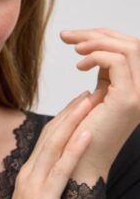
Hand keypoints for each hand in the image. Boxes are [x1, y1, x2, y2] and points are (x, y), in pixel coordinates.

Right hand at [0, 91, 97, 198]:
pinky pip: (61, 170)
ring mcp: (34, 188)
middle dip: (70, 112)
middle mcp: (28, 176)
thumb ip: (44, 189)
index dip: (63, 119)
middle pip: (50, 135)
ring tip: (91, 101)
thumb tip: (61, 177)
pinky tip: (87, 133)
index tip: (79, 104)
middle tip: (88, 92)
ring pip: (55, 145)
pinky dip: (75, 149)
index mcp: (27, 177)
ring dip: (74, 120)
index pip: (46, 140)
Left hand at [60, 27, 139, 181]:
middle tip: (67, 36)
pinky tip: (78, 66)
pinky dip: (95, 56)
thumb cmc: (80, 134)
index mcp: (138, 88)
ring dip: (95, 42)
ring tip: (72, 49)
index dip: (104, 36)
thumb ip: (102, 74)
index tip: (74, 37)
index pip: (131, 48)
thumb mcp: (95, 96)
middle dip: (97, 34)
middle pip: (133, 43)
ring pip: (129, 48)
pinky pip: (117, 62)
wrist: (79, 164)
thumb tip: (93, 48)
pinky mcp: (128, 100)